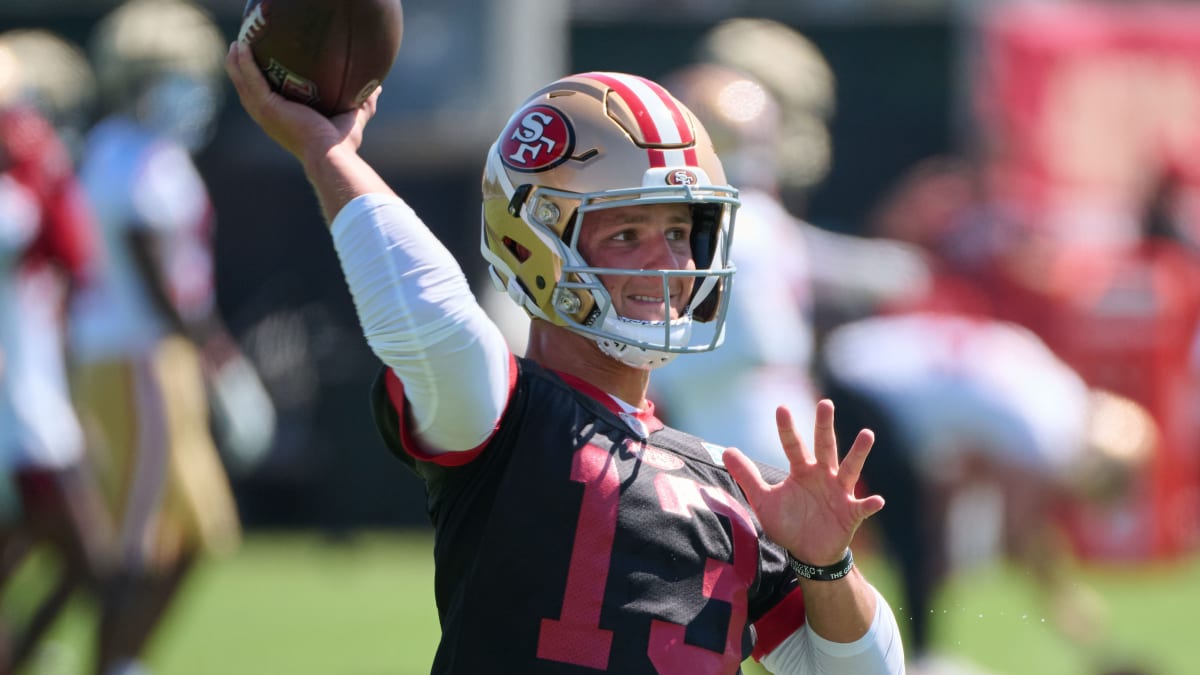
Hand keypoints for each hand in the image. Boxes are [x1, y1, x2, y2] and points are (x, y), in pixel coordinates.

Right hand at [224, 41, 379, 162]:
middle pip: (248, 90)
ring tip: (236, 44)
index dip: (260, 84)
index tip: (259, 67)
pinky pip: (251, 80)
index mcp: (284, 122)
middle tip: (239, 49)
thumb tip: (377, 88)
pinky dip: (245, 64)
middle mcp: (270, 119)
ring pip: (244, 83)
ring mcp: (266, 114)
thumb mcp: (353, 117)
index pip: (266, 100)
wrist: (332, 156)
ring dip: (237, 63)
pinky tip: (242, 47)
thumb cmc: (342, 145)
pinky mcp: (268, 107)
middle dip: (241, 70)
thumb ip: (363, 103)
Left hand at [723, 400, 883, 565]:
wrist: (808, 553)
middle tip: (825, 403)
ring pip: (850, 468)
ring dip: (858, 453)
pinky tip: (877, 500)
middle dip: (824, 426)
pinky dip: (870, 504)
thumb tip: (726, 451)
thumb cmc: (789, 522)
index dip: (787, 429)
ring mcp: (839, 492)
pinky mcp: (851, 513)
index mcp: (802, 471)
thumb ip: (748, 476)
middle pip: (825, 446)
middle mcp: (823, 475)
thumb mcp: (764, 500)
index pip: (793, 445)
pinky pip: (862, 507)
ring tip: (867, 434)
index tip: (781, 408)